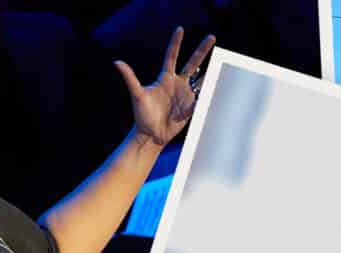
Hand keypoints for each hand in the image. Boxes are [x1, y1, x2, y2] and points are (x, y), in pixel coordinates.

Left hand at [116, 28, 214, 147]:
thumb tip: (117, 62)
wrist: (151, 135)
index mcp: (165, 78)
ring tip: (223, 61)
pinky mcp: (191, 107)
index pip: (172, 56)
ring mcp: (185, 95)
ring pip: (201, 79)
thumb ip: (130, 78)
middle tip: (211, 37)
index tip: (180, 29)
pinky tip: (221, 86)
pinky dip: (211, 93)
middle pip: (192, 63)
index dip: (176, 42)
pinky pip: (203, 98)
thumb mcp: (136, 95)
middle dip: (202, 50)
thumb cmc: (142, 115)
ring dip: (211, 71)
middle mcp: (177, 84)